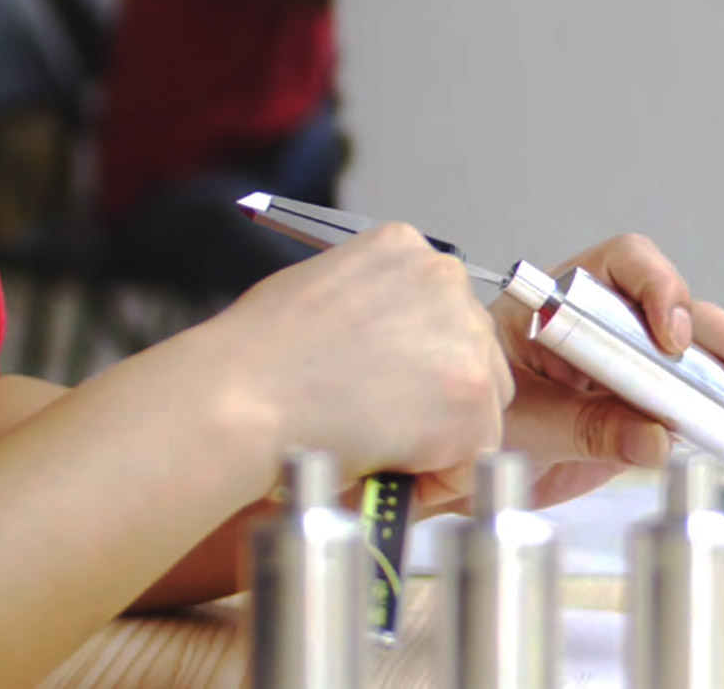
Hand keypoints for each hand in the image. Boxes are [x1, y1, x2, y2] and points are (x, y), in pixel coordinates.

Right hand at [212, 222, 513, 504]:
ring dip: (439, 437)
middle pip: (474, 354)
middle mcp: (445, 278)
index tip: (389, 389)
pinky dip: (434, 477)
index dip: (416, 363)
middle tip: (382, 426)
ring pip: (482, 405)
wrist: (241, 397)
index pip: (442, 312)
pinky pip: (473, 457)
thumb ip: (373, 309)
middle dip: (437, 398)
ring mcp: (464, 336)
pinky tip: (382, 460)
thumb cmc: (256, 355)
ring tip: (374, 441)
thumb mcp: (319, 290)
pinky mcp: (470, 396)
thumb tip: (391, 353)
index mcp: (406, 247)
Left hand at [487, 234, 723, 509]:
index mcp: (566, 304)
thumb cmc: (475, 419)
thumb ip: (583, 426)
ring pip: (712, 356)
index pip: (623, 266)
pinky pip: (712, 399)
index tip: (672, 340)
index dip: (657, 290)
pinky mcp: (659, 408)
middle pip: (686, 314)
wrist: (468, 468)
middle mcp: (612, 326)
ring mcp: (640, 367)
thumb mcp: (520, 421)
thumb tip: (658, 437)